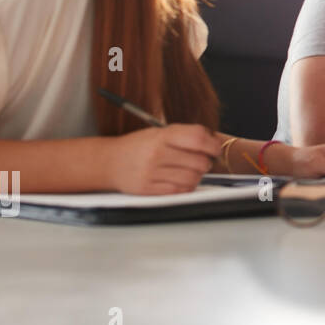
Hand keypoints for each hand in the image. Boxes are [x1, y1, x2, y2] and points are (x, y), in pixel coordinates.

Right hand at [107, 124, 221, 194]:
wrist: (108, 162)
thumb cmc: (138, 146)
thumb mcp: (159, 133)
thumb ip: (184, 135)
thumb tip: (214, 141)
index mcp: (161, 136)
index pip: (197, 138)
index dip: (213, 144)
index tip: (215, 149)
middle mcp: (156, 153)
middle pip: (199, 161)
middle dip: (206, 162)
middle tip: (202, 161)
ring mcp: (151, 173)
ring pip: (192, 178)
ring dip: (197, 176)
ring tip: (190, 172)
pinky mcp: (148, 189)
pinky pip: (179, 191)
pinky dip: (185, 187)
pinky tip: (180, 181)